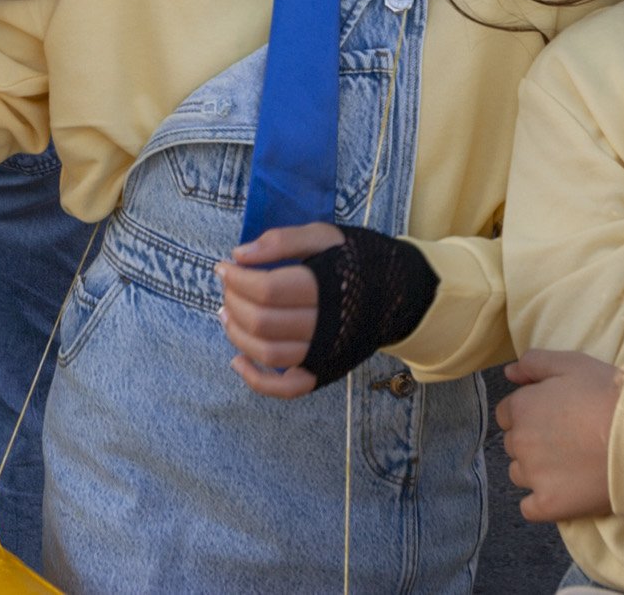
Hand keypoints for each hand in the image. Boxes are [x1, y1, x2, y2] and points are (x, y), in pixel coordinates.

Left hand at [218, 222, 345, 398]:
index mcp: (325, 288)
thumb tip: (239, 255)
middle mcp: (325, 325)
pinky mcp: (324, 371)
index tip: (223, 266)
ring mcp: (324, 353)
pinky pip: (287, 387)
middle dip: (234, 302)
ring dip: (237, 335)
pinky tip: (238, 361)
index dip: (237, 279)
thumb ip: (282, 240)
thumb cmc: (356, 260)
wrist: (400, 294)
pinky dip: (257, 380)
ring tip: (225, 313)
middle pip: (263, 322)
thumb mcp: (325, 235)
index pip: (267, 290)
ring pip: (269, 354)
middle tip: (227, 286)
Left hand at [497, 350, 623, 520]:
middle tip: (570, 440)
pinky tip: (565, 492)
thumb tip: (509, 373)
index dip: (531, 415)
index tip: (556, 419)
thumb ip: (535, 363)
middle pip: (514, 444)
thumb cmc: (610, 396)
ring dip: (538, 471)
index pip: (508, 414)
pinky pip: (530, 508)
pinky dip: (542, 502)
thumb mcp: (573, 364)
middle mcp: (520, 441)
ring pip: (520, 474)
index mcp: (522, 407)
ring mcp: (533, 475)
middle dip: (534, 442)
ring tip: (573, 465)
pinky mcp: (549, 504)